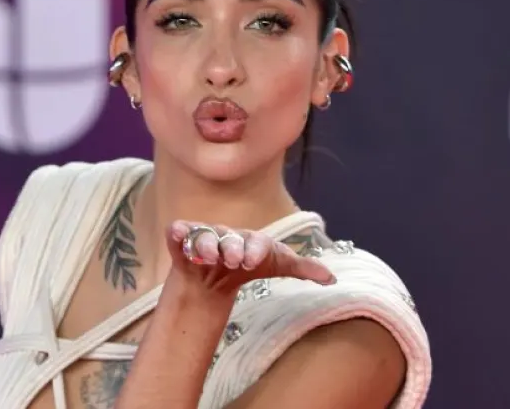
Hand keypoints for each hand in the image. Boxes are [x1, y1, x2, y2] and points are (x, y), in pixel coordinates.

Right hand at [164, 221, 336, 295]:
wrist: (215, 277)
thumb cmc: (248, 265)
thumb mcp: (276, 266)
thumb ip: (303, 268)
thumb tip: (333, 277)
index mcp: (251, 239)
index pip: (256, 241)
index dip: (255, 249)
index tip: (255, 261)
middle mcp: (228, 234)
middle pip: (230, 238)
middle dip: (232, 247)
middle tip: (234, 259)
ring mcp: (205, 236)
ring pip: (204, 236)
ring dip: (206, 244)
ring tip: (208, 256)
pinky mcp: (182, 240)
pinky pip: (179, 233)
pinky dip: (177, 233)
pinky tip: (176, 234)